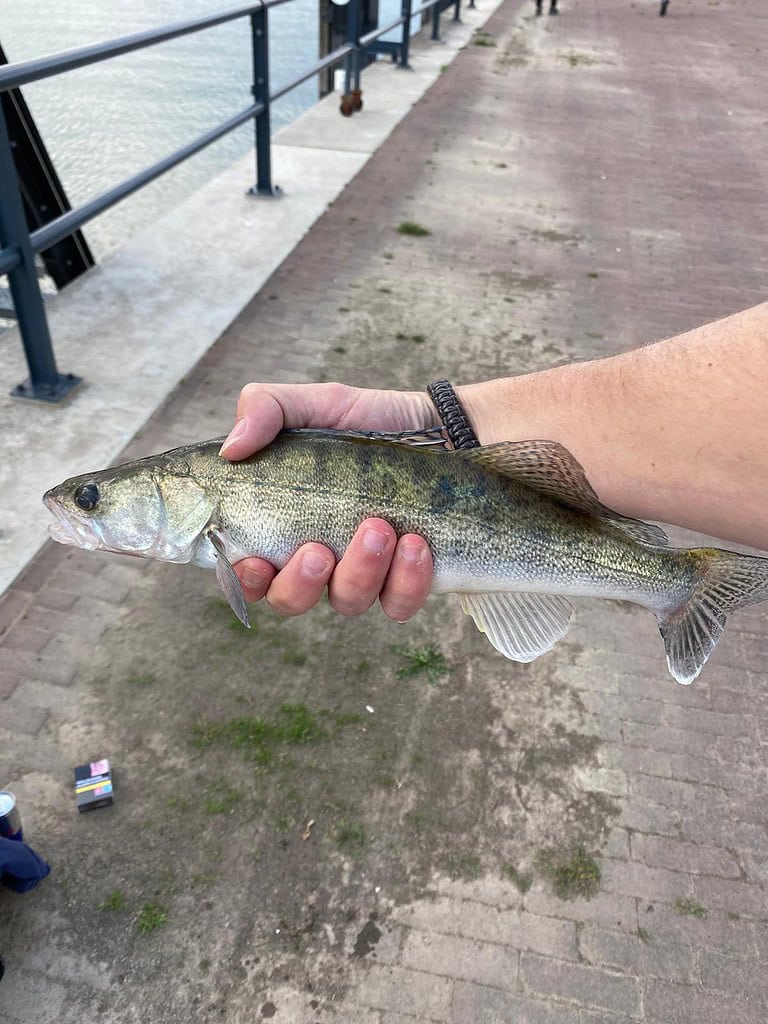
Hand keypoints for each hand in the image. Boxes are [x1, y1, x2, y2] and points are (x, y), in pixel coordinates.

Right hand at [220, 382, 435, 619]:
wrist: (442, 430)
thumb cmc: (367, 423)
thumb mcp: (314, 404)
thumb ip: (265, 410)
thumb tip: (231, 449)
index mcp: (280, 527)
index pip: (244, 571)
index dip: (241, 578)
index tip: (255, 561)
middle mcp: (316, 560)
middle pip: (288, 600)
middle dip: (299, 582)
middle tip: (318, 550)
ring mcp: (362, 575)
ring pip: (347, 602)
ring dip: (359, 571)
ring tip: (378, 527)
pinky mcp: (407, 582)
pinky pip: (398, 603)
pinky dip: (406, 581)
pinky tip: (416, 544)